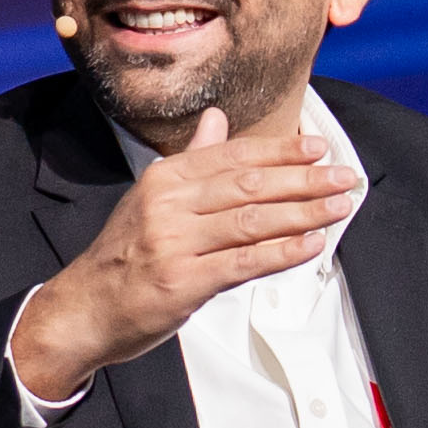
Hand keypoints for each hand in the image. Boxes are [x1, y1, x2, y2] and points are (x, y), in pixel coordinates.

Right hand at [11, 117, 358, 398]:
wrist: (84, 308)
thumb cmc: (125, 255)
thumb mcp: (151, 197)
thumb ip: (192, 160)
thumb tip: (216, 118)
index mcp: (165, 178)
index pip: (234, 155)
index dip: (281, 150)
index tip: (319, 148)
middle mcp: (168, 204)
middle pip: (249, 184)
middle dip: (304, 179)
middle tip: (344, 177)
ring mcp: (174, 242)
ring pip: (252, 220)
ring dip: (303, 212)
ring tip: (338, 207)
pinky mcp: (183, 281)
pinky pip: (243, 262)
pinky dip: (281, 252)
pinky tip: (310, 245)